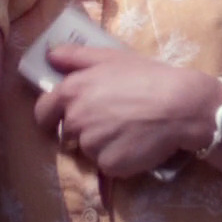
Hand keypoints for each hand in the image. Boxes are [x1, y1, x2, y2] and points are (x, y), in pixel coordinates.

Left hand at [33, 43, 221, 177]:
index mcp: (71, 92)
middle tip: (111, 118)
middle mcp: (76, 120)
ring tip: (127, 129)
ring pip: (88, 150)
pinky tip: (135, 143)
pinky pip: (107, 164)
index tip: (61, 117)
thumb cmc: (145, 76)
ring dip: (102, 144)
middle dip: (84, 128)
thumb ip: (75, 56)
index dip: (50, 115)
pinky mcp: (109, 165)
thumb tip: (49, 56)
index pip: (43, 112)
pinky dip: (118, 158)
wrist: (178, 105)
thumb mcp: (109, 57)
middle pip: (68, 132)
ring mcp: (91, 145)